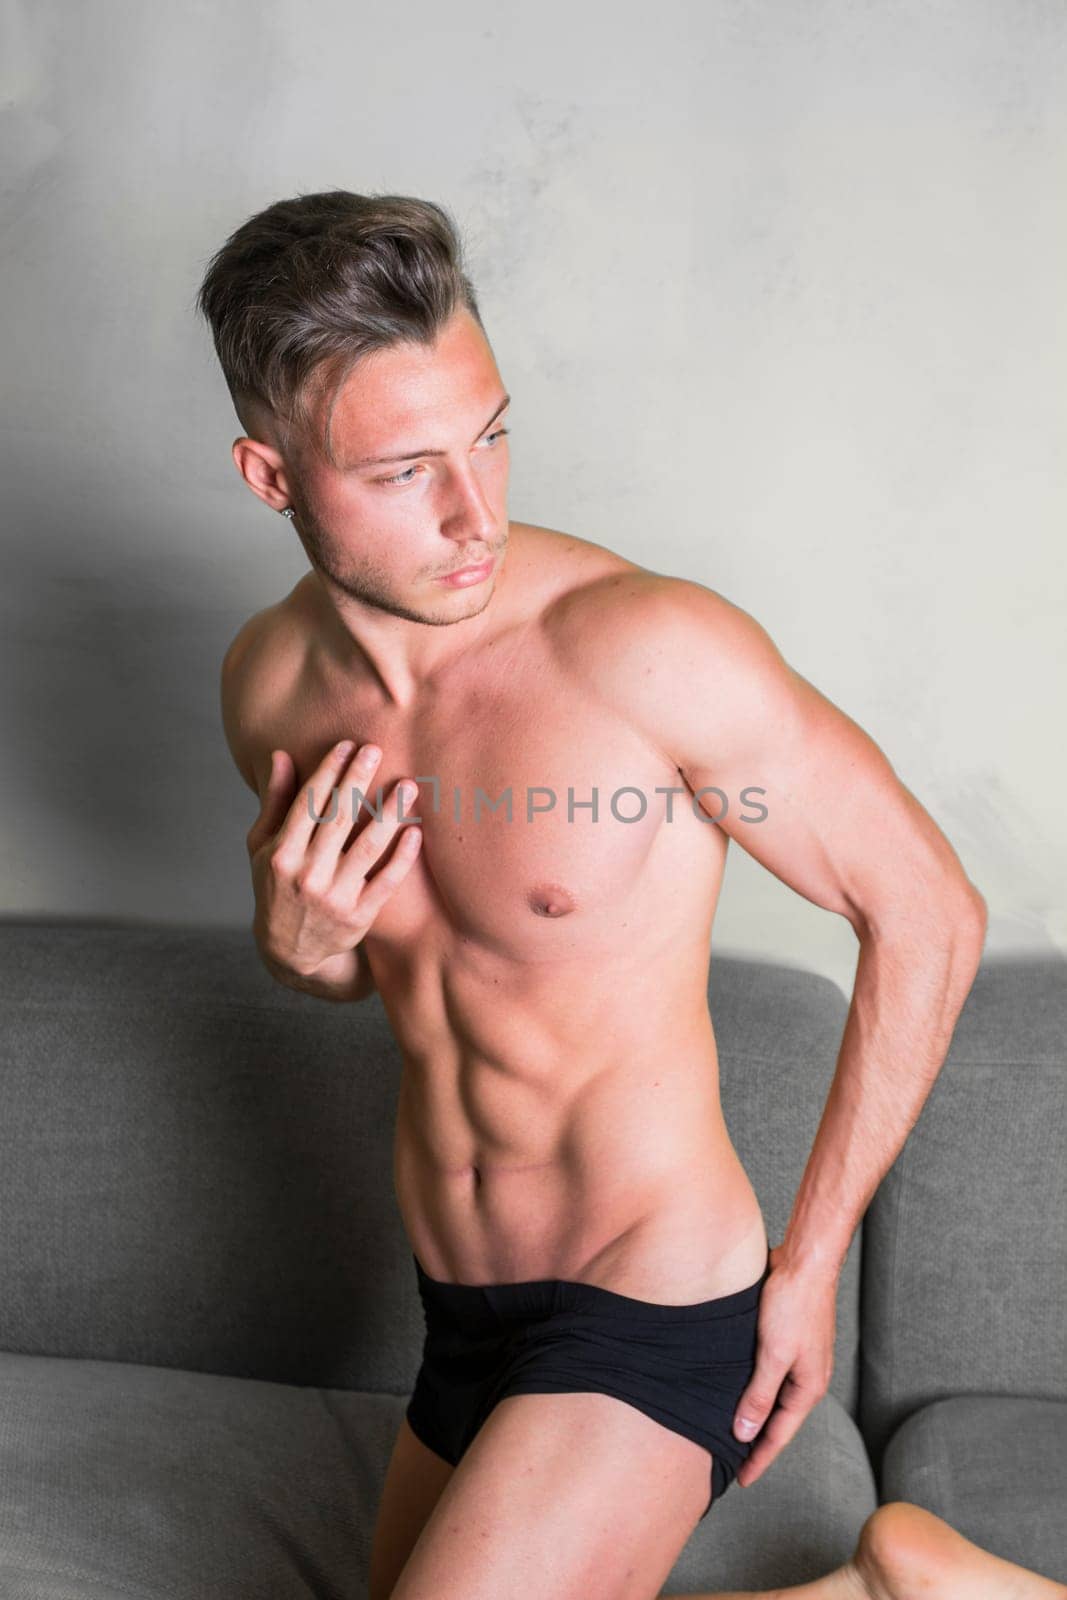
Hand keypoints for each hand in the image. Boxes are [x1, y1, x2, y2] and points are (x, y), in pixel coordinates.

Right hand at [246, 740, 421, 979]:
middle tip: (375, 749)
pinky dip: (401, 857)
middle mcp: (306, 875)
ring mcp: (334, 897)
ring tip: (407, 786)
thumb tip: (280, 755)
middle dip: (356, 781)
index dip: (327, 772)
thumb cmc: (277, 885)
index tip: (346, 746)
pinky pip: (385, 882)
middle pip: (336, 819)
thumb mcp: (263, 847)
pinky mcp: (359, 916)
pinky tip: (415, 831)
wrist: (290, 950)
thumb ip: (275, 802)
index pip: (307, 804)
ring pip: (367, 848)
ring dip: (389, 814)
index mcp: (281, 854)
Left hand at [731, 1242, 837, 1487]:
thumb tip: (744, 1432)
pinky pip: (768, 1373)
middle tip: (731, 1462)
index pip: (779, 1435)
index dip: (759, 1458)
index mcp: (808, 1387)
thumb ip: (760, 1394)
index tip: (740, 1480)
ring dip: (754, 1412)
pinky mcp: (787, 1338)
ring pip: (772, 1395)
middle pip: (777, 1419)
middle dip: (757, 1441)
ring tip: (731, 1430)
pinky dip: (753, 1386)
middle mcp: (807, 1376)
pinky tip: (736, 1385)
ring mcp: (798, 1357)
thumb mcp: (774, 1354)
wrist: (805, 1261)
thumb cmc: (794, 1304)